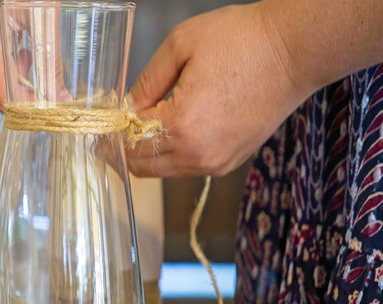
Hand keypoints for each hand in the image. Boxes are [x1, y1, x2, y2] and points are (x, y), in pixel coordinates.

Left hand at [126, 2, 311, 177]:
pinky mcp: (232, 160)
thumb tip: (127, 107)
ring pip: (164, 171)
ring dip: (145, 156)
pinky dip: (171, 156)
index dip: (110, 135)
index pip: (129, 141)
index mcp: (183, 125)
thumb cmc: (241, 40)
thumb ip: (147, 81)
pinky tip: (165, 136)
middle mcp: (199, 153)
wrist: (295, 50)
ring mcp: (218, 161)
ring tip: (133, 135)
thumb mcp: (181, 45)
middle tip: (108, 139)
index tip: (99, 131)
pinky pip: (189, 168)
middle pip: (142, 165)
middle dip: (121, 152)